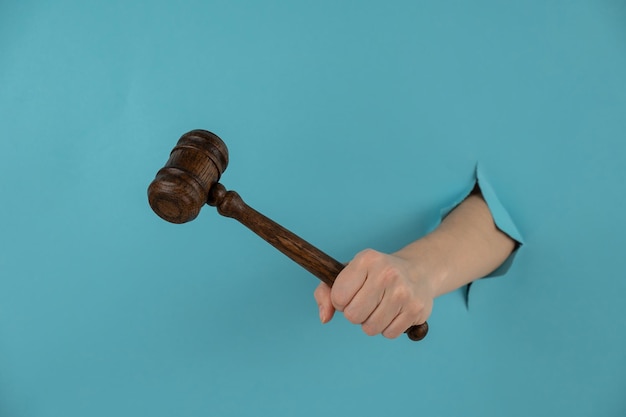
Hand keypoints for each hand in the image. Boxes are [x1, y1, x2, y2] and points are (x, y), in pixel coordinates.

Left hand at [313, 248, 437, 338]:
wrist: (417, 270)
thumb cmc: (375, 274)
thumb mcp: (348, 273)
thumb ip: (325, 293)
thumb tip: (324, 317)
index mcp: (366, 259)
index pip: (338, 297)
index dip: (340, 301)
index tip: (351, 293)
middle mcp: (386, 273)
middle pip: (353, 316)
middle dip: (355, 314)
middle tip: (366, 302)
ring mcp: (403, 291)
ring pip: (370, 328)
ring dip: (371, 323)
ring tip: (380, 307)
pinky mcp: (416, 309)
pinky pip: (389, 334)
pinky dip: (388, 328)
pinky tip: (394, 312)